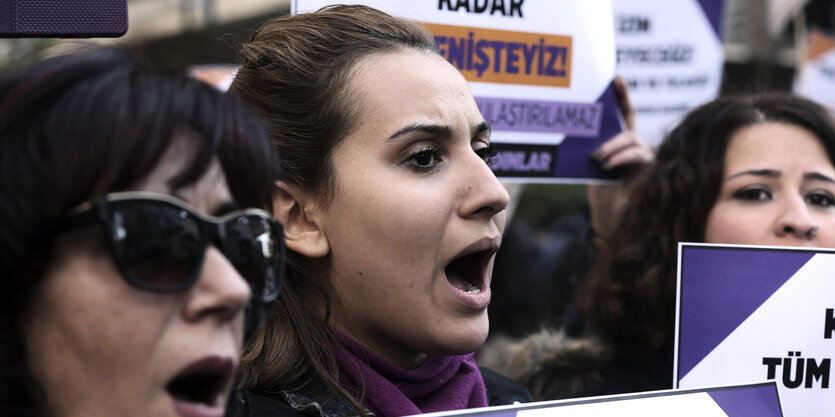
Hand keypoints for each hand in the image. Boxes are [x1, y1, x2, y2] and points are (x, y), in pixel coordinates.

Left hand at [587, 76, 652, 242]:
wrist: (614, 222)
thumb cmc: (603, 199)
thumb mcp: (592, 170)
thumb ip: (590, 152)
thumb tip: (571, 129)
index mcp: (621, 145)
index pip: (623, 116)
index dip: (621, 97)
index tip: (614, 78)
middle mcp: (635, 148)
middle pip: (628, 121)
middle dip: (621, 101)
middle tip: (612, 85)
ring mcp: (644, 158)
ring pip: (632, 138)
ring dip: (613, 144)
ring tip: (597, 156)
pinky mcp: (649, 170)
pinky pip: (638, 155)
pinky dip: (621, 157)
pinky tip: (604, 163)